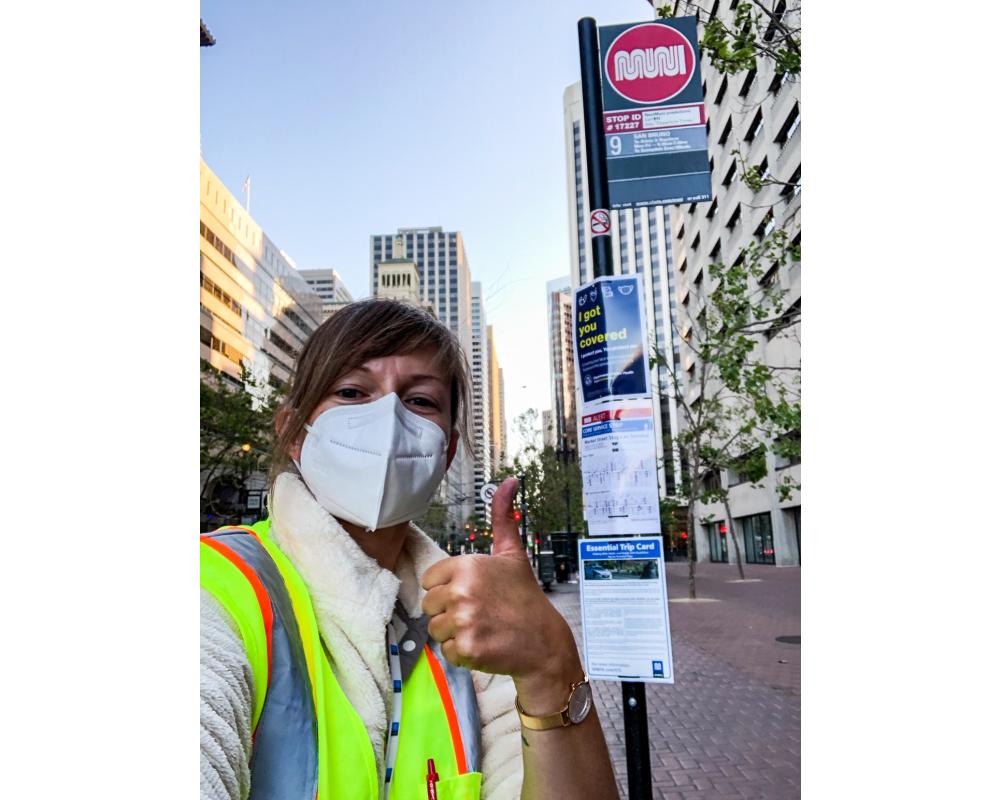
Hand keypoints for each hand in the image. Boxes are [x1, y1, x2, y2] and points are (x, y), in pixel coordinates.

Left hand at [421, 477, 581, 709]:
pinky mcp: (466, 647)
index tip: (472, 594)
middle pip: (429, 605)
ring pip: (435, 629)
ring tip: (481, 628)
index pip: (430, 580)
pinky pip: (445, 651)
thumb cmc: (525, 597)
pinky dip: (461, 653)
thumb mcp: (512, 553)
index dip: (448, 588)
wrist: (544, 641)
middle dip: (449, 612)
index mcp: (468, 566)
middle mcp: (463, 591)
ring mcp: (464, 621)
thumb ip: (502, 517)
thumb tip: (508, 481)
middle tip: (479, 612)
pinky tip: (483, 643)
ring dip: (454, 633)